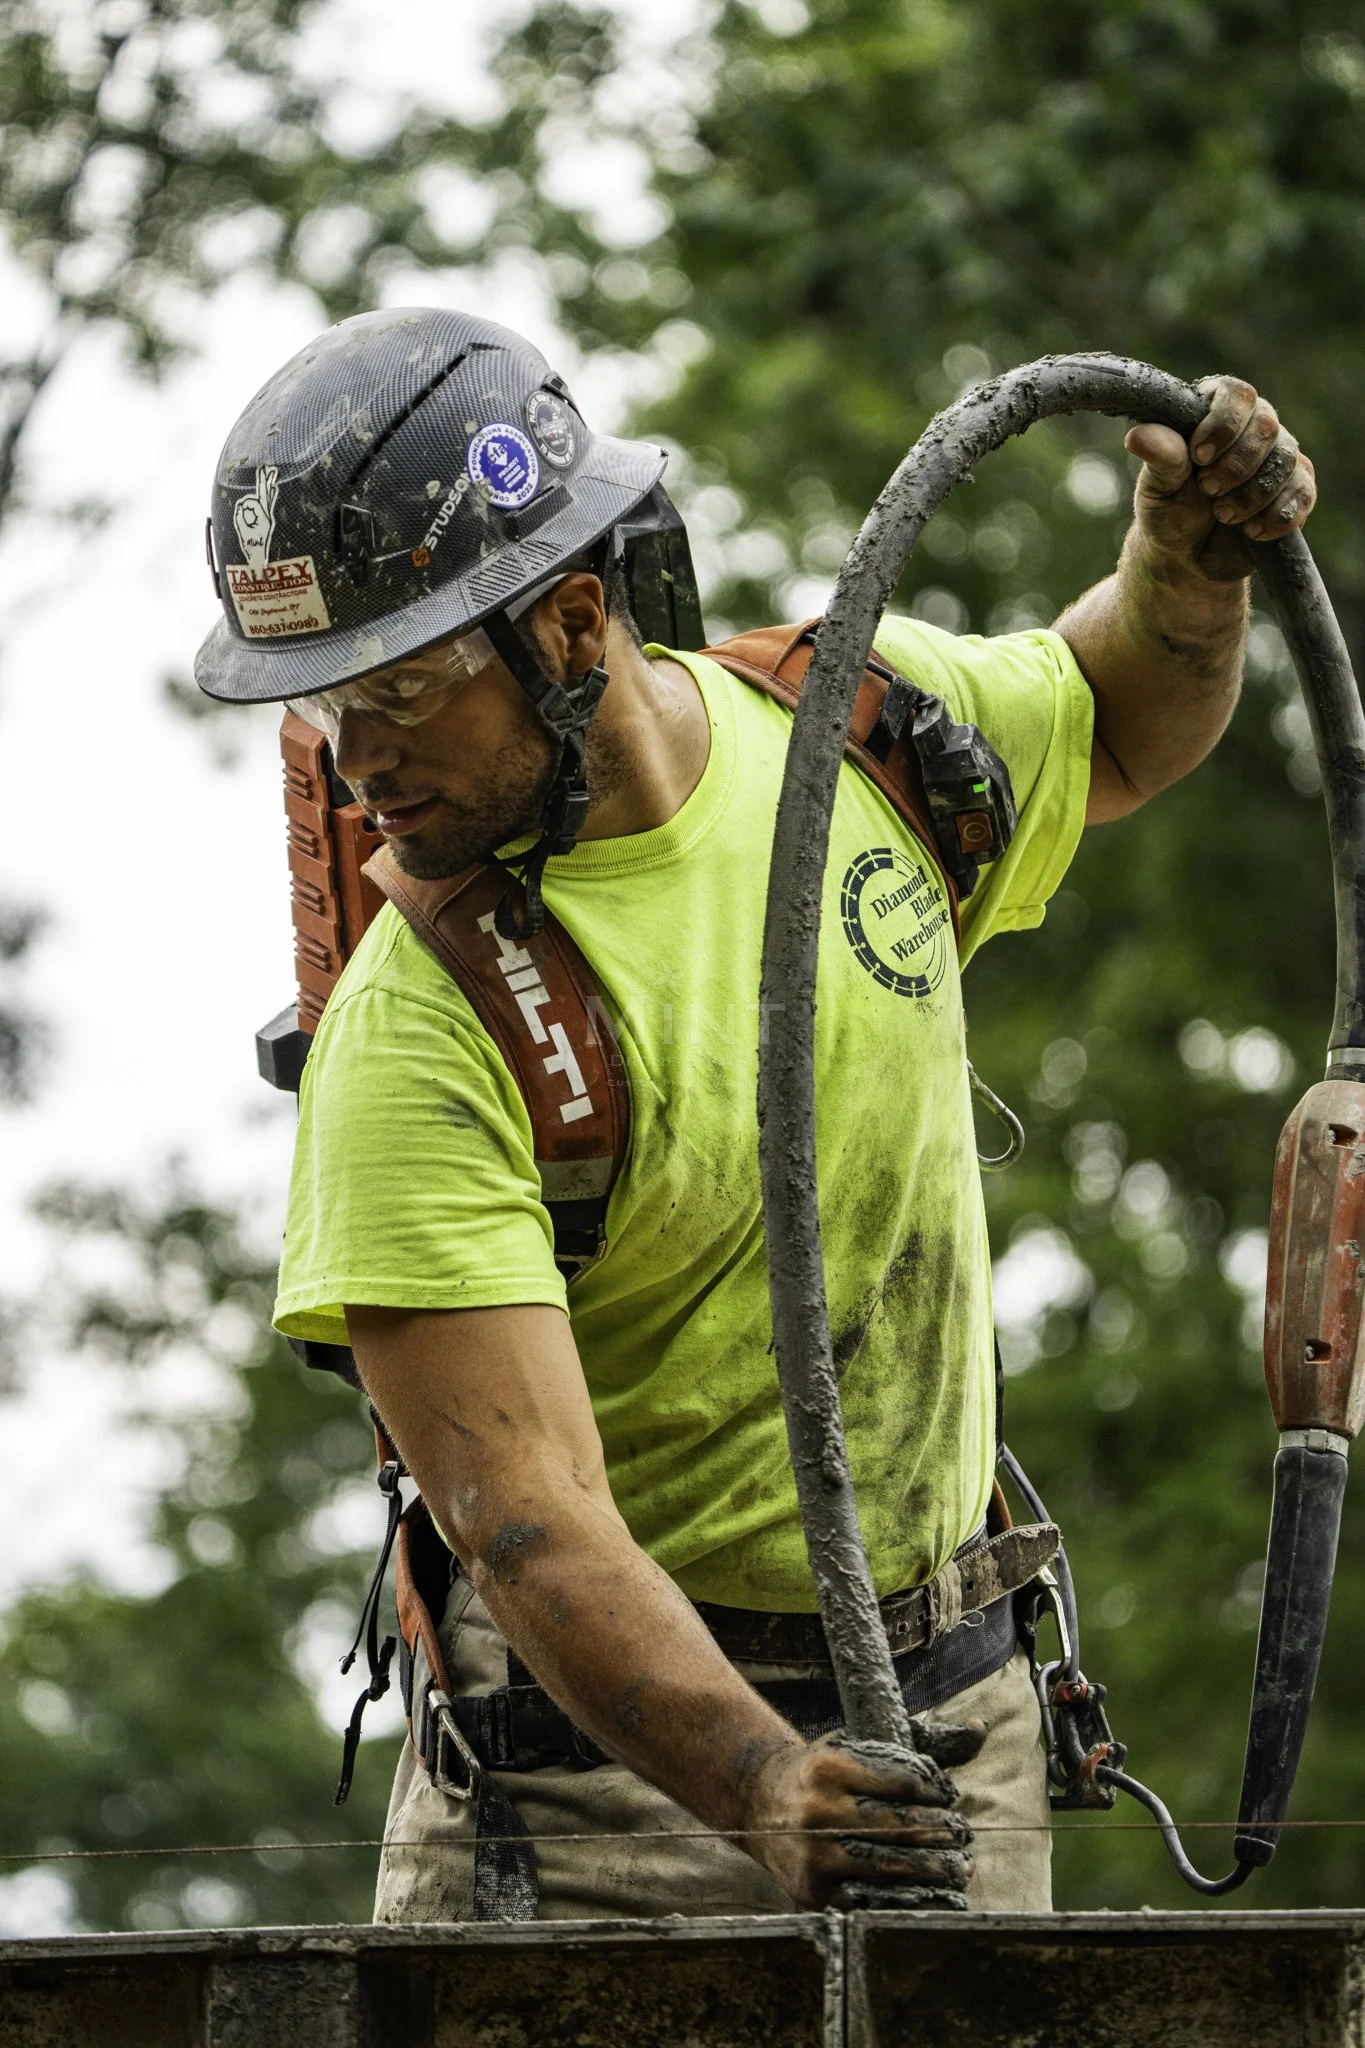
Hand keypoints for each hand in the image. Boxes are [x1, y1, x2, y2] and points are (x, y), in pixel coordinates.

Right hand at [741, 1717, 985, 1909]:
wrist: (760, 1801)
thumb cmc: (825, 1772)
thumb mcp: (859, 1746)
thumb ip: (921, 1742)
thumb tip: (980, 1727)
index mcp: (831, 1766)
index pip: (902, 1783)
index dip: (936, 1795)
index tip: (952, 1800)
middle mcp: (819, 1809)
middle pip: (899, 1828)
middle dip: (941, 1836)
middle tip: (964, 1837)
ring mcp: (814, 1852)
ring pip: (888, 1867)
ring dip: (932, 1872)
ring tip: (959, 1870)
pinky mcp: (812, 1888)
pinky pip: (867, 1899)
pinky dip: (904, 1901)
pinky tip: (930, 1898)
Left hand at [1124, 375, 1315, 582]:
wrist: (1186, 560)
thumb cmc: (1168, 513)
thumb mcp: (1156, 488)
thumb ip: (1158, 459)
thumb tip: (1138, 436)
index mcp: (1214, 414)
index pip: (1236, 394)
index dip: (1223, 423)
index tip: (1198, 457)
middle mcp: (1251, 429)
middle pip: (1266, 426)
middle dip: (1236, 465)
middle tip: (1207, 491)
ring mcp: (1277, 458)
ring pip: (1287, 459)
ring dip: (1253, 494)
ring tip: (1223, 515)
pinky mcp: (1295, 490)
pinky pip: (1304, 492)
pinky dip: (1278, 515)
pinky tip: (1252, 531)